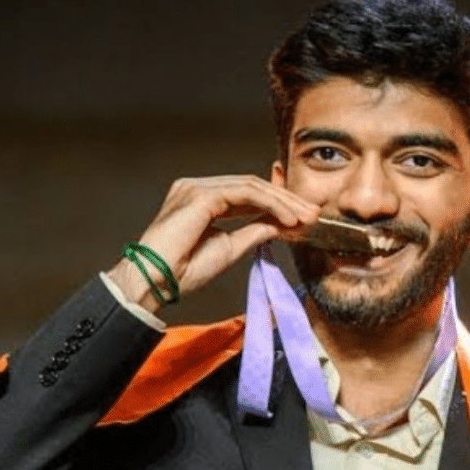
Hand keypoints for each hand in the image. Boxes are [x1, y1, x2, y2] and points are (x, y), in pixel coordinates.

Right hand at [107, 175, 319, 312]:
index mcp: (202, 199)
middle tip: (314, 214)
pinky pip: (245, 194)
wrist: (155, 283)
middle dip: (286, 200)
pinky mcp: (201, 195)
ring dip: (283, 202)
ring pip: (252, 187)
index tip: (304, 218)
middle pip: (252, 186)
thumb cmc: (183, 271)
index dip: (278, 204)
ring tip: (306, 217)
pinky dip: (271, 205)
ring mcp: (197, 188)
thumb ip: (255, 231)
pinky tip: (288, 219)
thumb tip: (280, 224)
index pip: (247, 194)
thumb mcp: (230, 248)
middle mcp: (198, 188)